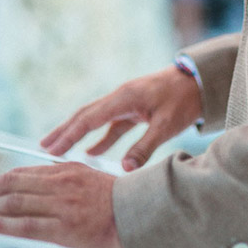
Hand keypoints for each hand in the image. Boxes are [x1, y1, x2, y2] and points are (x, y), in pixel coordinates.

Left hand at [0, 163, 123, 247]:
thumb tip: (34, 191)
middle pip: (14, 184)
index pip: (24, 173)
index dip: (0, 181)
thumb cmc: (118, 203)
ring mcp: (61, 205)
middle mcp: (62, 184)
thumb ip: (64, 183)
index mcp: (69, 171)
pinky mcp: (61, 227)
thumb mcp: (91, 181)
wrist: (140, 218)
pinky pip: (22, 225)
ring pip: (14, 202)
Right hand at [41, 66, 202, 171]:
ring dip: (79, 134)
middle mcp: (122, 96)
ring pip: (97, 119)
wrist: (203, 79)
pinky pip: (113, 123)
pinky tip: (92, 151)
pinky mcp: (137, 107)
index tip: (51, 150)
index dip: (69, 135)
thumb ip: (146, 146)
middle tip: (44, 148)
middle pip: (86, 115)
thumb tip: (123, 168)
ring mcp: (129, 101)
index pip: (90, 118)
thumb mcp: (167, 124)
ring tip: (59, 150)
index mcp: (126, 97)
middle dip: (65, 132)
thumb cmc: (186, 98)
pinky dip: (101, 136)